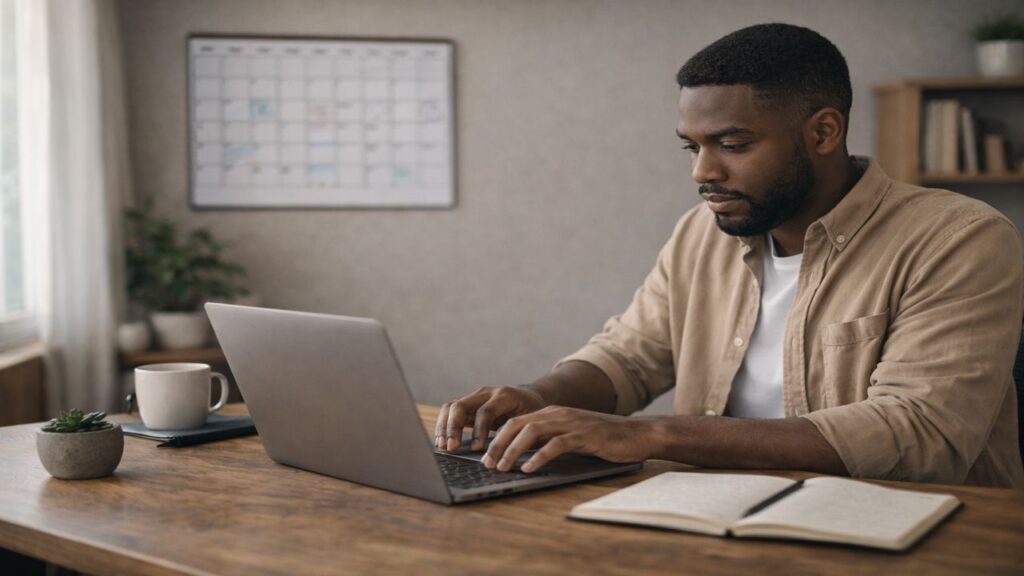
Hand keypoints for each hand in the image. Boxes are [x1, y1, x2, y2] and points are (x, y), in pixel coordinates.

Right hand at [434, 386, 548, 451]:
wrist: (531, 397)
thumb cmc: (533, 411)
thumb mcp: (530, 420)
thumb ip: (515, 430)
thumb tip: (498, 449)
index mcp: (504, 396)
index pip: (485, 411)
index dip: (479, 430)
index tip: (476, 449)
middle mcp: (486, 393)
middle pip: (461, 405)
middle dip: (453, 428)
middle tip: (451, 448)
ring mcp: (475, 397)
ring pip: (451, 406)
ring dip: (444, 426)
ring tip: (442, 446)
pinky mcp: (469, 405)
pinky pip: (450, 411)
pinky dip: (444, 425)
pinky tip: (442, 441)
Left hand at [481, 406, 652, 472]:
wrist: (637, 434)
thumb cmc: (604, 439)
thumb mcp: (571, 437)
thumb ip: (549, 441)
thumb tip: (523, 456)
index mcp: (553, 413)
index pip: (516, 421)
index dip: (498, 438)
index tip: (486, 456)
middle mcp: (558, 414)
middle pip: (518, 425)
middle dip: (499, 444)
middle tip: (487, 464)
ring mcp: (571, 423)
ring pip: (532, 432)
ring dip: (513, 450)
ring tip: (503, 467)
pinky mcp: (584, 435)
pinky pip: (555, 444)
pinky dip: (539, 457)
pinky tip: (529, 469)